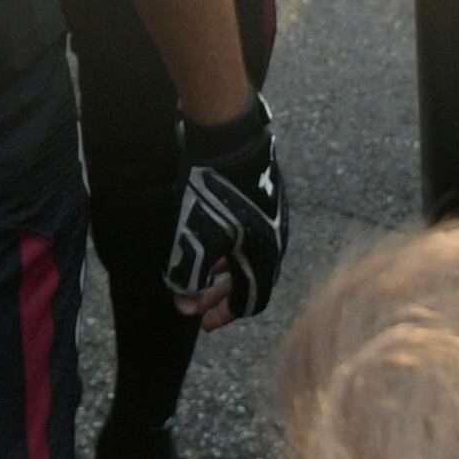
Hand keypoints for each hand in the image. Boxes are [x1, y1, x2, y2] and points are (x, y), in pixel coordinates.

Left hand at [167, 97, 284, 327]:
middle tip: (197, 306)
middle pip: (249, 279)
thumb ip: (190, 277)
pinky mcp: (259, 195)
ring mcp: (269, 215)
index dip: (224, 314)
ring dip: (222, 271)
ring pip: (246, 255)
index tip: (201, 322)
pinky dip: (226, 248)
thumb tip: (184, 306)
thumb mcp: (197, 240)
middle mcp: (274, 239)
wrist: (228, 137)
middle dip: (219, 295)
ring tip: (200, 277)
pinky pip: (244, 234)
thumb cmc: (213, 193)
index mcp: (265, 257)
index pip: (250, 300)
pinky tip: (210, 241)